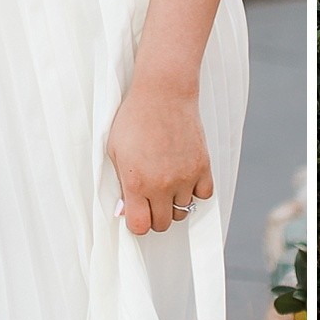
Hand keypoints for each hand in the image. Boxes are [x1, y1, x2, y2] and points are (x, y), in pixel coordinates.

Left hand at [105, 77, 211, 235]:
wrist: (163, 92)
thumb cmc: (134, 118)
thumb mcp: (115, 151)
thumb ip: (120, 184)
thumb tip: (124, 210)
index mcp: (137, 182)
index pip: (140, 226)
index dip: (137, 223)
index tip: (135, 213)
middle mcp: (163, 184)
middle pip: (163, 223)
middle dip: (155, 216)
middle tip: (150, 200)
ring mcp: (185, 176)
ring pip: (183, 211)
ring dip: (174, 203)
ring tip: (166, 185)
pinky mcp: (203, 166)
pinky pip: (204, 195)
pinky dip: (195, 192)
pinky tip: (185, 179)